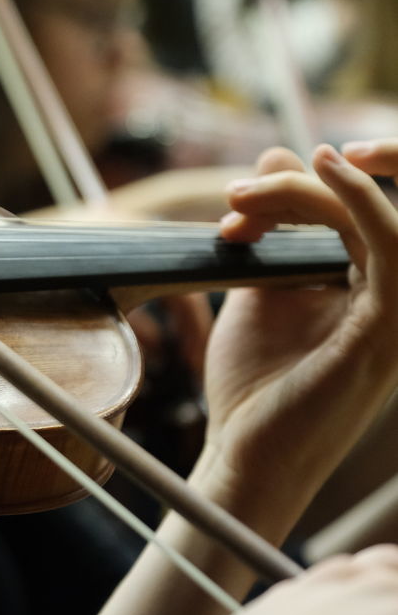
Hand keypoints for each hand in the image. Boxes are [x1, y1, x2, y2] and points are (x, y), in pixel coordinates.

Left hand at [200, 144, 397, 518]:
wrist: (242, 456)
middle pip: (372, 207)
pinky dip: (363, 202)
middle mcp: (395, 302)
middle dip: (299, 185)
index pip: (364, 211)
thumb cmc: (253, 388)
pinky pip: (395, 250)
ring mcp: (396, 318)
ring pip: (382, 219)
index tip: (238, 202)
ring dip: (312, 190)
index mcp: (373, 291)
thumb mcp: (260, 292)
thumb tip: (274, 159)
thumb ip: (272, 231)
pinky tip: (324, 174)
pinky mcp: (385, 332)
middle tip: (234, 200)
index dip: (304, 188)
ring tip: (248, 193)